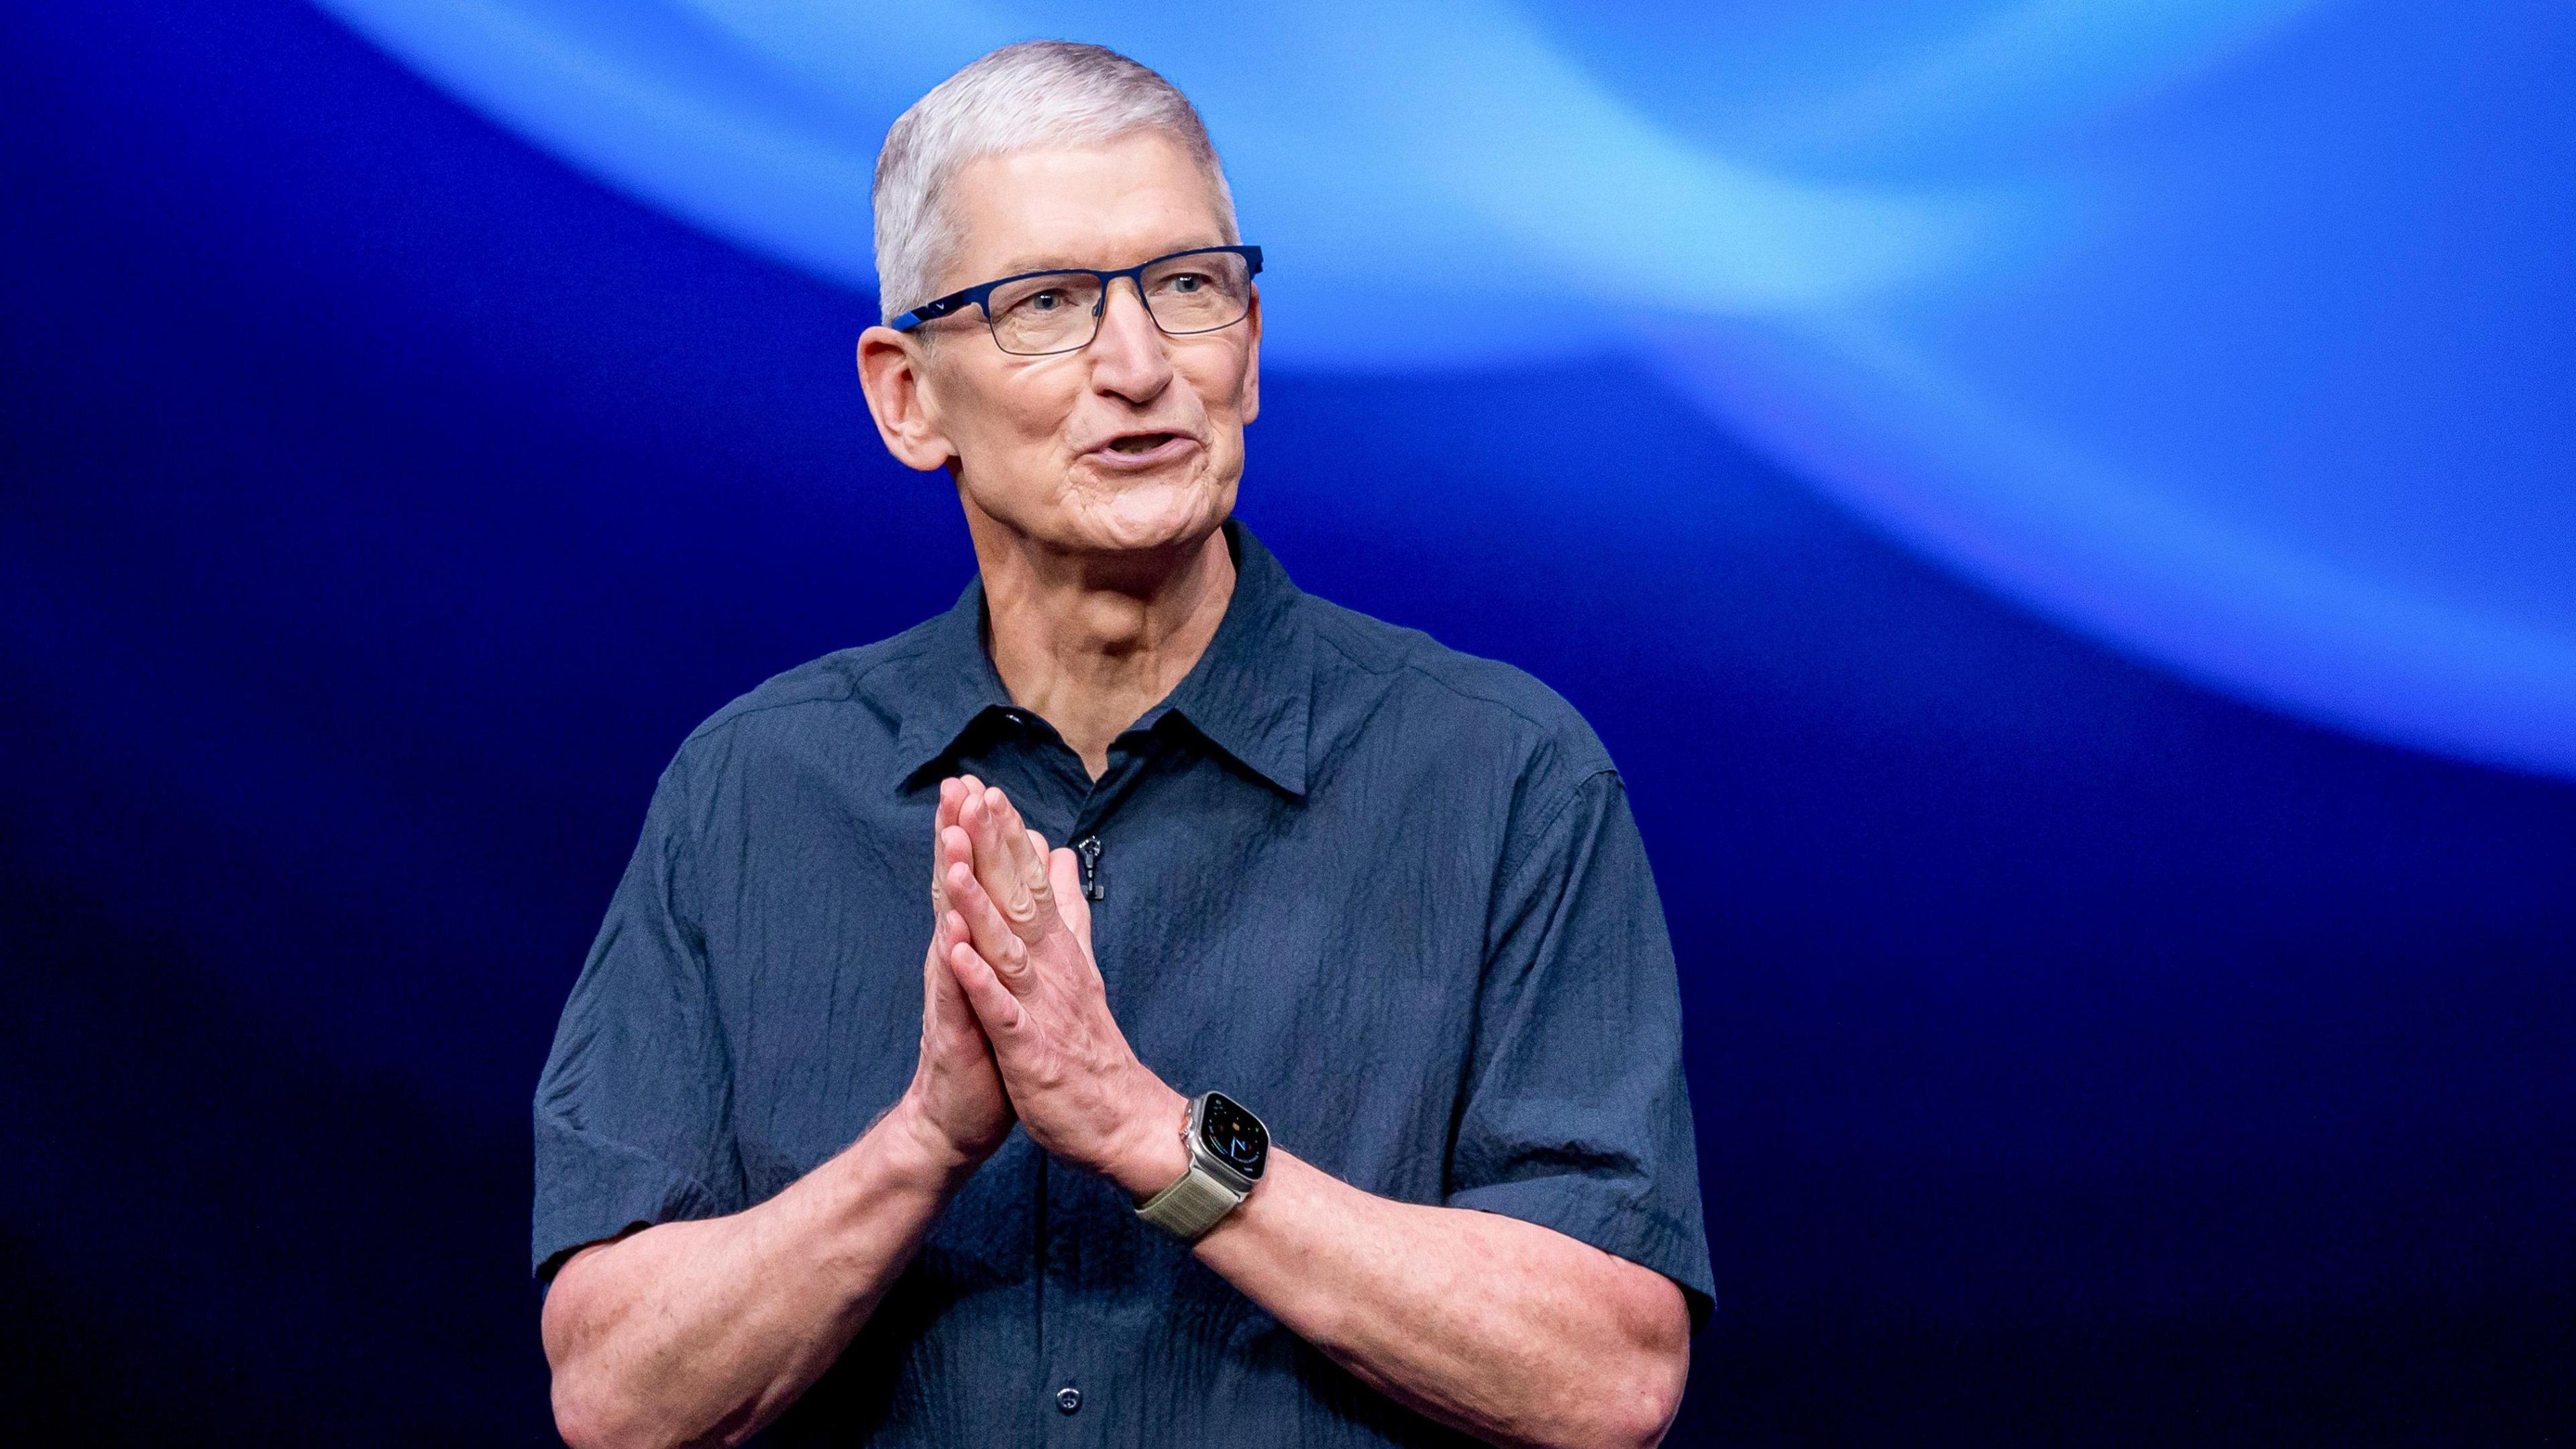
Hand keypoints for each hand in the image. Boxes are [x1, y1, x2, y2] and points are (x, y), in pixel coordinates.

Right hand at [891, 776, 1016, 1174]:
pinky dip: (953, 964)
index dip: (980, 831)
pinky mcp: (955, 1032)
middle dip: (957, 835)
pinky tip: (948, 935)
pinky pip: (955, 995)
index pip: (977, 878)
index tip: (981, 779)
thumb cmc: (986, 1046)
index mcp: (975, 946)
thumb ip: (1008, 932)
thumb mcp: (1003, 982)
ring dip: (950, 886)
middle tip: (956, 783)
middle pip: (955, 889)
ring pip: (949, 929)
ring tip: (950, 839)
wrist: (956, 1119)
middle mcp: (956, 960)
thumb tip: (1024, 887)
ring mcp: (952, 994)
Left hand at [936, 781, 1188, 1198]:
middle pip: (1020, 899)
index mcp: (1059, 954)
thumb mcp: (1080, 971)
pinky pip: (1002, 1010)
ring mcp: (1042, 1008)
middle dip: (995, 849)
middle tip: (975, 796)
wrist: (1124, 1122)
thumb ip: (1069, 912)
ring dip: (981, 903)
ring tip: (956, 859)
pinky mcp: (1032, 1050)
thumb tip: (1058, 859)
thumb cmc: (1092, 1051)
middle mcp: (1053, 971)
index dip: (1008, 839)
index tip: (987, 789)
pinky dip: (980, 980)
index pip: (1032, 885)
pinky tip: (956, 950)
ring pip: (1008, 947)